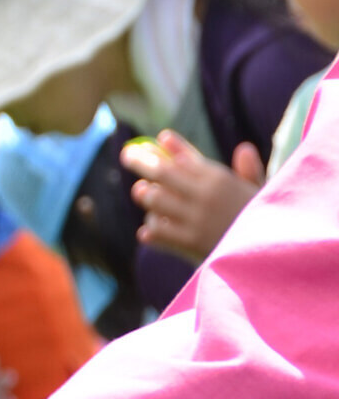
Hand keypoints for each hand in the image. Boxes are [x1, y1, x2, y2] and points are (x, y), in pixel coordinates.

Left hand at [120, 130, 263, 262]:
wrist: (271, 257)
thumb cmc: (265, 223)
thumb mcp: (260, 194)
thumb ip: (247, 171)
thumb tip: (244, 148)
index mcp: (221, 179)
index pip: (183, 158)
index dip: (163, 148)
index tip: (150, 141)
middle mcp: (205, 196)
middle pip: (161, 173)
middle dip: (140, 161)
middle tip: (127, 155)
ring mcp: (196, 220)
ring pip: (154, 201)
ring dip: (147, 198)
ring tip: (144, 194)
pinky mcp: (189, 244)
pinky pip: (156, 231)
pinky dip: (151, 229)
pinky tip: (151, 229)